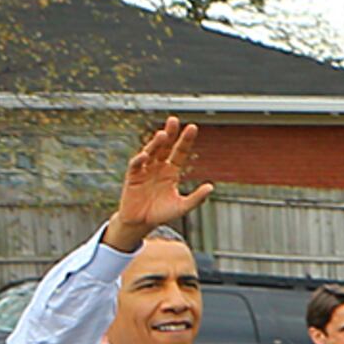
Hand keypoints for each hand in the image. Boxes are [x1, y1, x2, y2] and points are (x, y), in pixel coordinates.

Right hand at [102, 117, 212, 250]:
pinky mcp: (132, 177)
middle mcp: (158, 167)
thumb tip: (211, 187)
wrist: (141, 222)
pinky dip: (140, 160)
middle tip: (174, 120)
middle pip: (165, 147)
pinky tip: (145, 155)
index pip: (180, 152)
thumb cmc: (162, 214)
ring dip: (155, 143)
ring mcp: (145, 171)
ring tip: (163, 134)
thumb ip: (197, 198)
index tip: (192, 127)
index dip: (185, 141)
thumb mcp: (183, 207)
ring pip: (151, 152)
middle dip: (170, 134)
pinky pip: (136, 166)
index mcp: (171, 172)